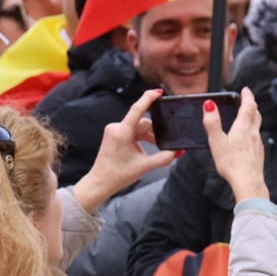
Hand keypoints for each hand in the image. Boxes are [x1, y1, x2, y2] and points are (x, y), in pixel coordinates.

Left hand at [73, 88, 176, 212]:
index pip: (137, 109)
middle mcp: (116, 128)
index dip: (149, 98)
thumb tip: (177, 152)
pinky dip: (140, 139)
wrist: (99, 183)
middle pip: (142, 123)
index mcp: (122, 131)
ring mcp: (114, 131)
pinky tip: (144, 151)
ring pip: (137, 128)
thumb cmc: (117, 175)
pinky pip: (131, 133)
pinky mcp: (114, 136)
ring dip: (148, 137)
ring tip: (155, 150)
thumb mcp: (144, 166)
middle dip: (154, 133)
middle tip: (164, 145)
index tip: (159, 92)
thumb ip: (163, 158)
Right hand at [207, 87, 267, 201]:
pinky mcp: (259, 154)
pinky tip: (248, 139)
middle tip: (247, 101)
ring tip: (248, 116)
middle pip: (256, 114)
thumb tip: (209, 105)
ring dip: (253, 118)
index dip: (247, 96)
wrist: (248, 182)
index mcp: (243, 128)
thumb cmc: (232, 164)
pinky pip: (257, 138)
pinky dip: (253, 132)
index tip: (245, 90)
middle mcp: (253, 133)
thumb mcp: (217, 142)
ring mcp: (258, 144)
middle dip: (252, 105)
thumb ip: (212, 123)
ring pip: (258, 126)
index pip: (248, 106)